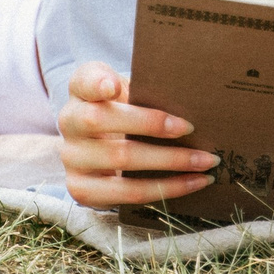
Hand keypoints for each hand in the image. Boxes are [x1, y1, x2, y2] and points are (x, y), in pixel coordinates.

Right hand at [57, 61, 215, 208]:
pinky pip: (126, 194)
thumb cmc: (126, 109)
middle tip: (191, 129)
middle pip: (102, 121)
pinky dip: (165, 190)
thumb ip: (144, 85)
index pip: (84, 80)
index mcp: (81, 90)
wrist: (103, 144)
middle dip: (150, 125)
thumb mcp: (129, 87)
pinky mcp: (81, 189)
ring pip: (119, 160)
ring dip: (168, 163)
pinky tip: (193, 182)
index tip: (113, 87)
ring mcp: (72, 158)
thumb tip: (183, 98)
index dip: (97, 83)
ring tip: (204, 162)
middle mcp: (68, 122)